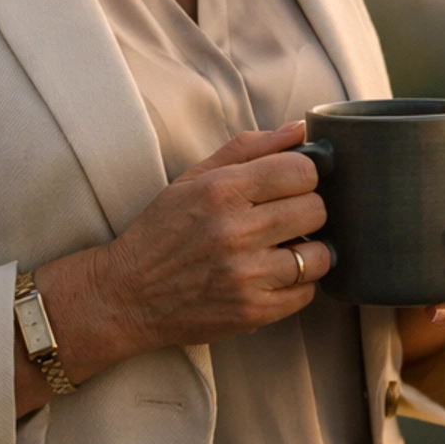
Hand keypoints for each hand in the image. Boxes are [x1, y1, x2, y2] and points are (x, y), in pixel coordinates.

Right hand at [18, 124, 331, 409]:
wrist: (125, 296)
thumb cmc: (162, 231)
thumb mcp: (194, 178)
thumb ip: (249, 149)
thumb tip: (301, 130)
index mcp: (221, 191)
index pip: (302, 171)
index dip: (306, 175)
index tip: (294, 184)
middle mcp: (235, 232)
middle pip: (316, 210)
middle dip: (308, 211)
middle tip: (287, 218)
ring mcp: (244, 276)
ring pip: (319, 255)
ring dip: (309, 251)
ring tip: (286, 249)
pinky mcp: (251, 313)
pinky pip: (306, 294)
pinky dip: (297, 284)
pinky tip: (274, 276)